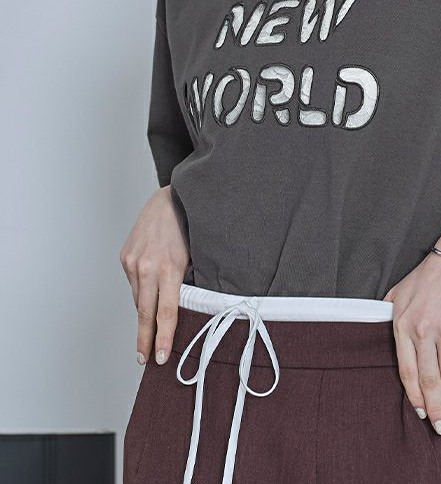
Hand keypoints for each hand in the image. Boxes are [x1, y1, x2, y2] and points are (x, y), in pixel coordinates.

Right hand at [119, 185, 190, 366]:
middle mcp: (146, 266)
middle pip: (144, 313)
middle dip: (145, 340)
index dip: (164, 337)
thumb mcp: (196, 257)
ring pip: (138, 298)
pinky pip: (134, 283)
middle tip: (145, 360)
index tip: (161, 357)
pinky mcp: (125, 256)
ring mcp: (132, 261)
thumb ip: (186, 283)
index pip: (166, 312)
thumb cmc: (189, 226)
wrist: (170, 199)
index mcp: (168, 268)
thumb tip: (186, 311)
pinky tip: (150, 291)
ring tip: (150, 330)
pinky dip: (142, 291)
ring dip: (145, 313)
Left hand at [381, 233, 440, 435]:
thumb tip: (379, 331)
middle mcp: (424, 331)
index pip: (407, 371)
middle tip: (440, 427)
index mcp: (403, 325)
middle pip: (429, 379)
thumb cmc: (429, 275)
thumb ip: (389, 314)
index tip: (419, 413)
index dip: (414, 396)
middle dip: (435, 407)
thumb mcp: (399, 292)